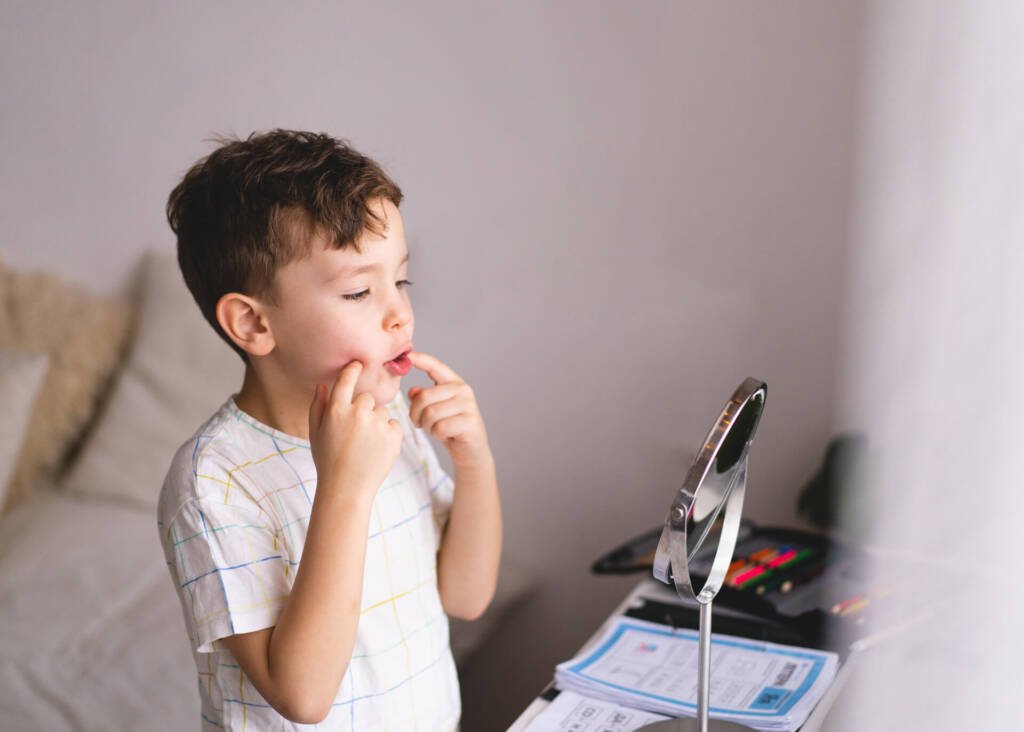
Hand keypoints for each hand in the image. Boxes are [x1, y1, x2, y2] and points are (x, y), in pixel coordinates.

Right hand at [308, 360, 402, 498]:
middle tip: (355, 432)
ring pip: (382, 411)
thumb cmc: (328, 461)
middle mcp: (358, 413)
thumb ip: (318, 406)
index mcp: (336, 410)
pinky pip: (393, 424)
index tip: (358, 364)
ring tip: (365, 445)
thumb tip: (323, 385)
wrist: (347, 489)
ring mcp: (378, 424)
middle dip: (363, 410)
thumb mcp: (315, 433)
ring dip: (376, 422)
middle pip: (367, 398)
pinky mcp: (394, 435)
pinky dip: (388, 434)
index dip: (353, 369)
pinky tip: (376, 450)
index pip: (347, 379)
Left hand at [407, 351, 491, 470]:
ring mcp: (468, 405)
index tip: (407, 354)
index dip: (420, 359)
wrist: (470, 451)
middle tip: (418, 423)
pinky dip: (436, 434)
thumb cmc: (450, 429)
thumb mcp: (434, 411)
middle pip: (424, 397)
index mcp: (454, 383)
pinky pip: (440, 427)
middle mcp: (463, 390)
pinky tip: (445, 435)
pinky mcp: (470, 421)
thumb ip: (424, 398)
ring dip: (426, 426)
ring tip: (434, 429)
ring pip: (430, 413)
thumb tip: (413, 391)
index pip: (435, 366)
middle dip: (415, 414)